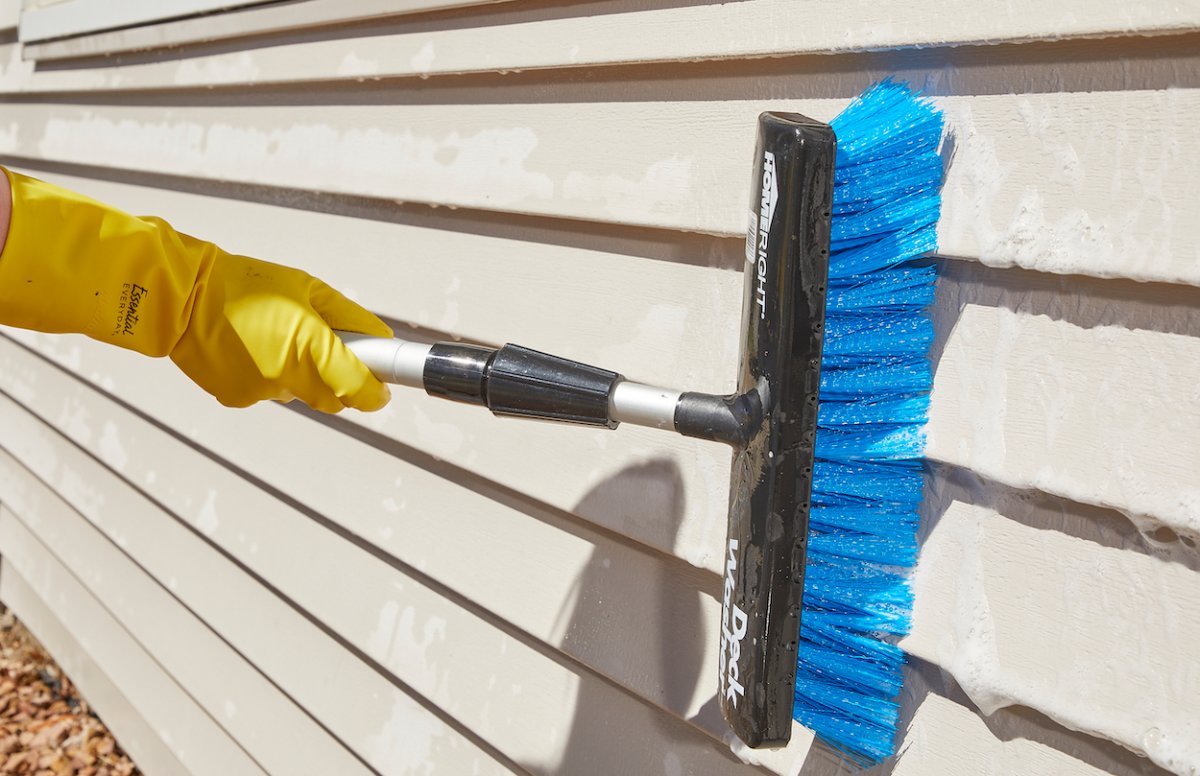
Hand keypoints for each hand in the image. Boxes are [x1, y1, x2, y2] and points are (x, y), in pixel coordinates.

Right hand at [169, 244, 392, 412]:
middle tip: (332, 352)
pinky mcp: (238, 398)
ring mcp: (261, 391)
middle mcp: (288, 376)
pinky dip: (271, 376)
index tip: (382, 387)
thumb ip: (350, 318)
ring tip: (279, 338)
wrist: (180, 296)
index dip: (376, 392)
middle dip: (341, 382)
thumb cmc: (243, 285)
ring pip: (301, 395)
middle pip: (334, 400)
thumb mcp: (308, 288)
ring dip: (303, 376)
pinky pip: (269, 392)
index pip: (359, 391)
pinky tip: (253, 348)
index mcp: (310, 347)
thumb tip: (380, 339)